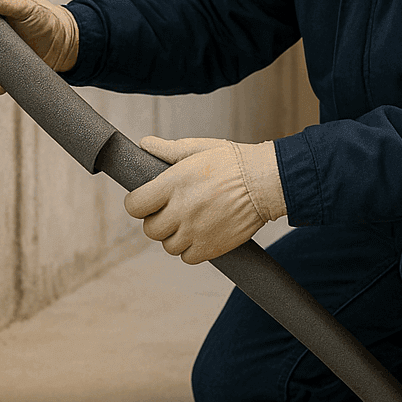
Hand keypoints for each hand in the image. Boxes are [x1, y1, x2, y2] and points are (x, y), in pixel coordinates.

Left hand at [124, 136, 286, 264]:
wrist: (266, 182)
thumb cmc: (234, 162)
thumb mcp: (200, 148)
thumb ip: (169, 150)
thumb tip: (145, 144)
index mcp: (173, 183)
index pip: (135, 205)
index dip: (138, 204)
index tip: (147, 201)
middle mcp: (181, 209)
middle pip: (150, 229)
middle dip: (158, 221)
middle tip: (173, 212)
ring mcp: (195, 231)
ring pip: (168, 245)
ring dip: (175, 236)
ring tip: (190, 222)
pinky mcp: (211, 247)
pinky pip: (187, 257)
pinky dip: (191, 249)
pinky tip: (201, 234)